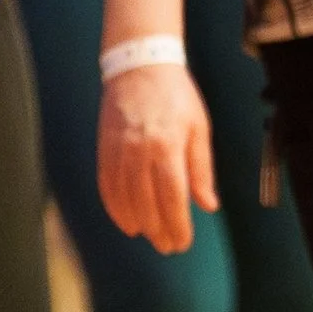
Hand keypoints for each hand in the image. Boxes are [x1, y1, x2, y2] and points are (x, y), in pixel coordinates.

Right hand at [98, 61, 216, 252]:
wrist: (139, 65)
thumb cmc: (176, 96)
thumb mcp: (199, 129)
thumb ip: (201, 169)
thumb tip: (208, 205)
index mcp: (167, 146)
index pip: (172, 198)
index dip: (177, 224)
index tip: (182, 242)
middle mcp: (139, 151)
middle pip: (146, 203)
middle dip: (158, 229)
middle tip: (168, 246)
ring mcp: (118, 150)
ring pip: (123, 198)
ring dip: (135, 222)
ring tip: (148, 235)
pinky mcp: (104, 148)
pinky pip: (106, 184)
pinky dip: (114, 206)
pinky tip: (124, 219)